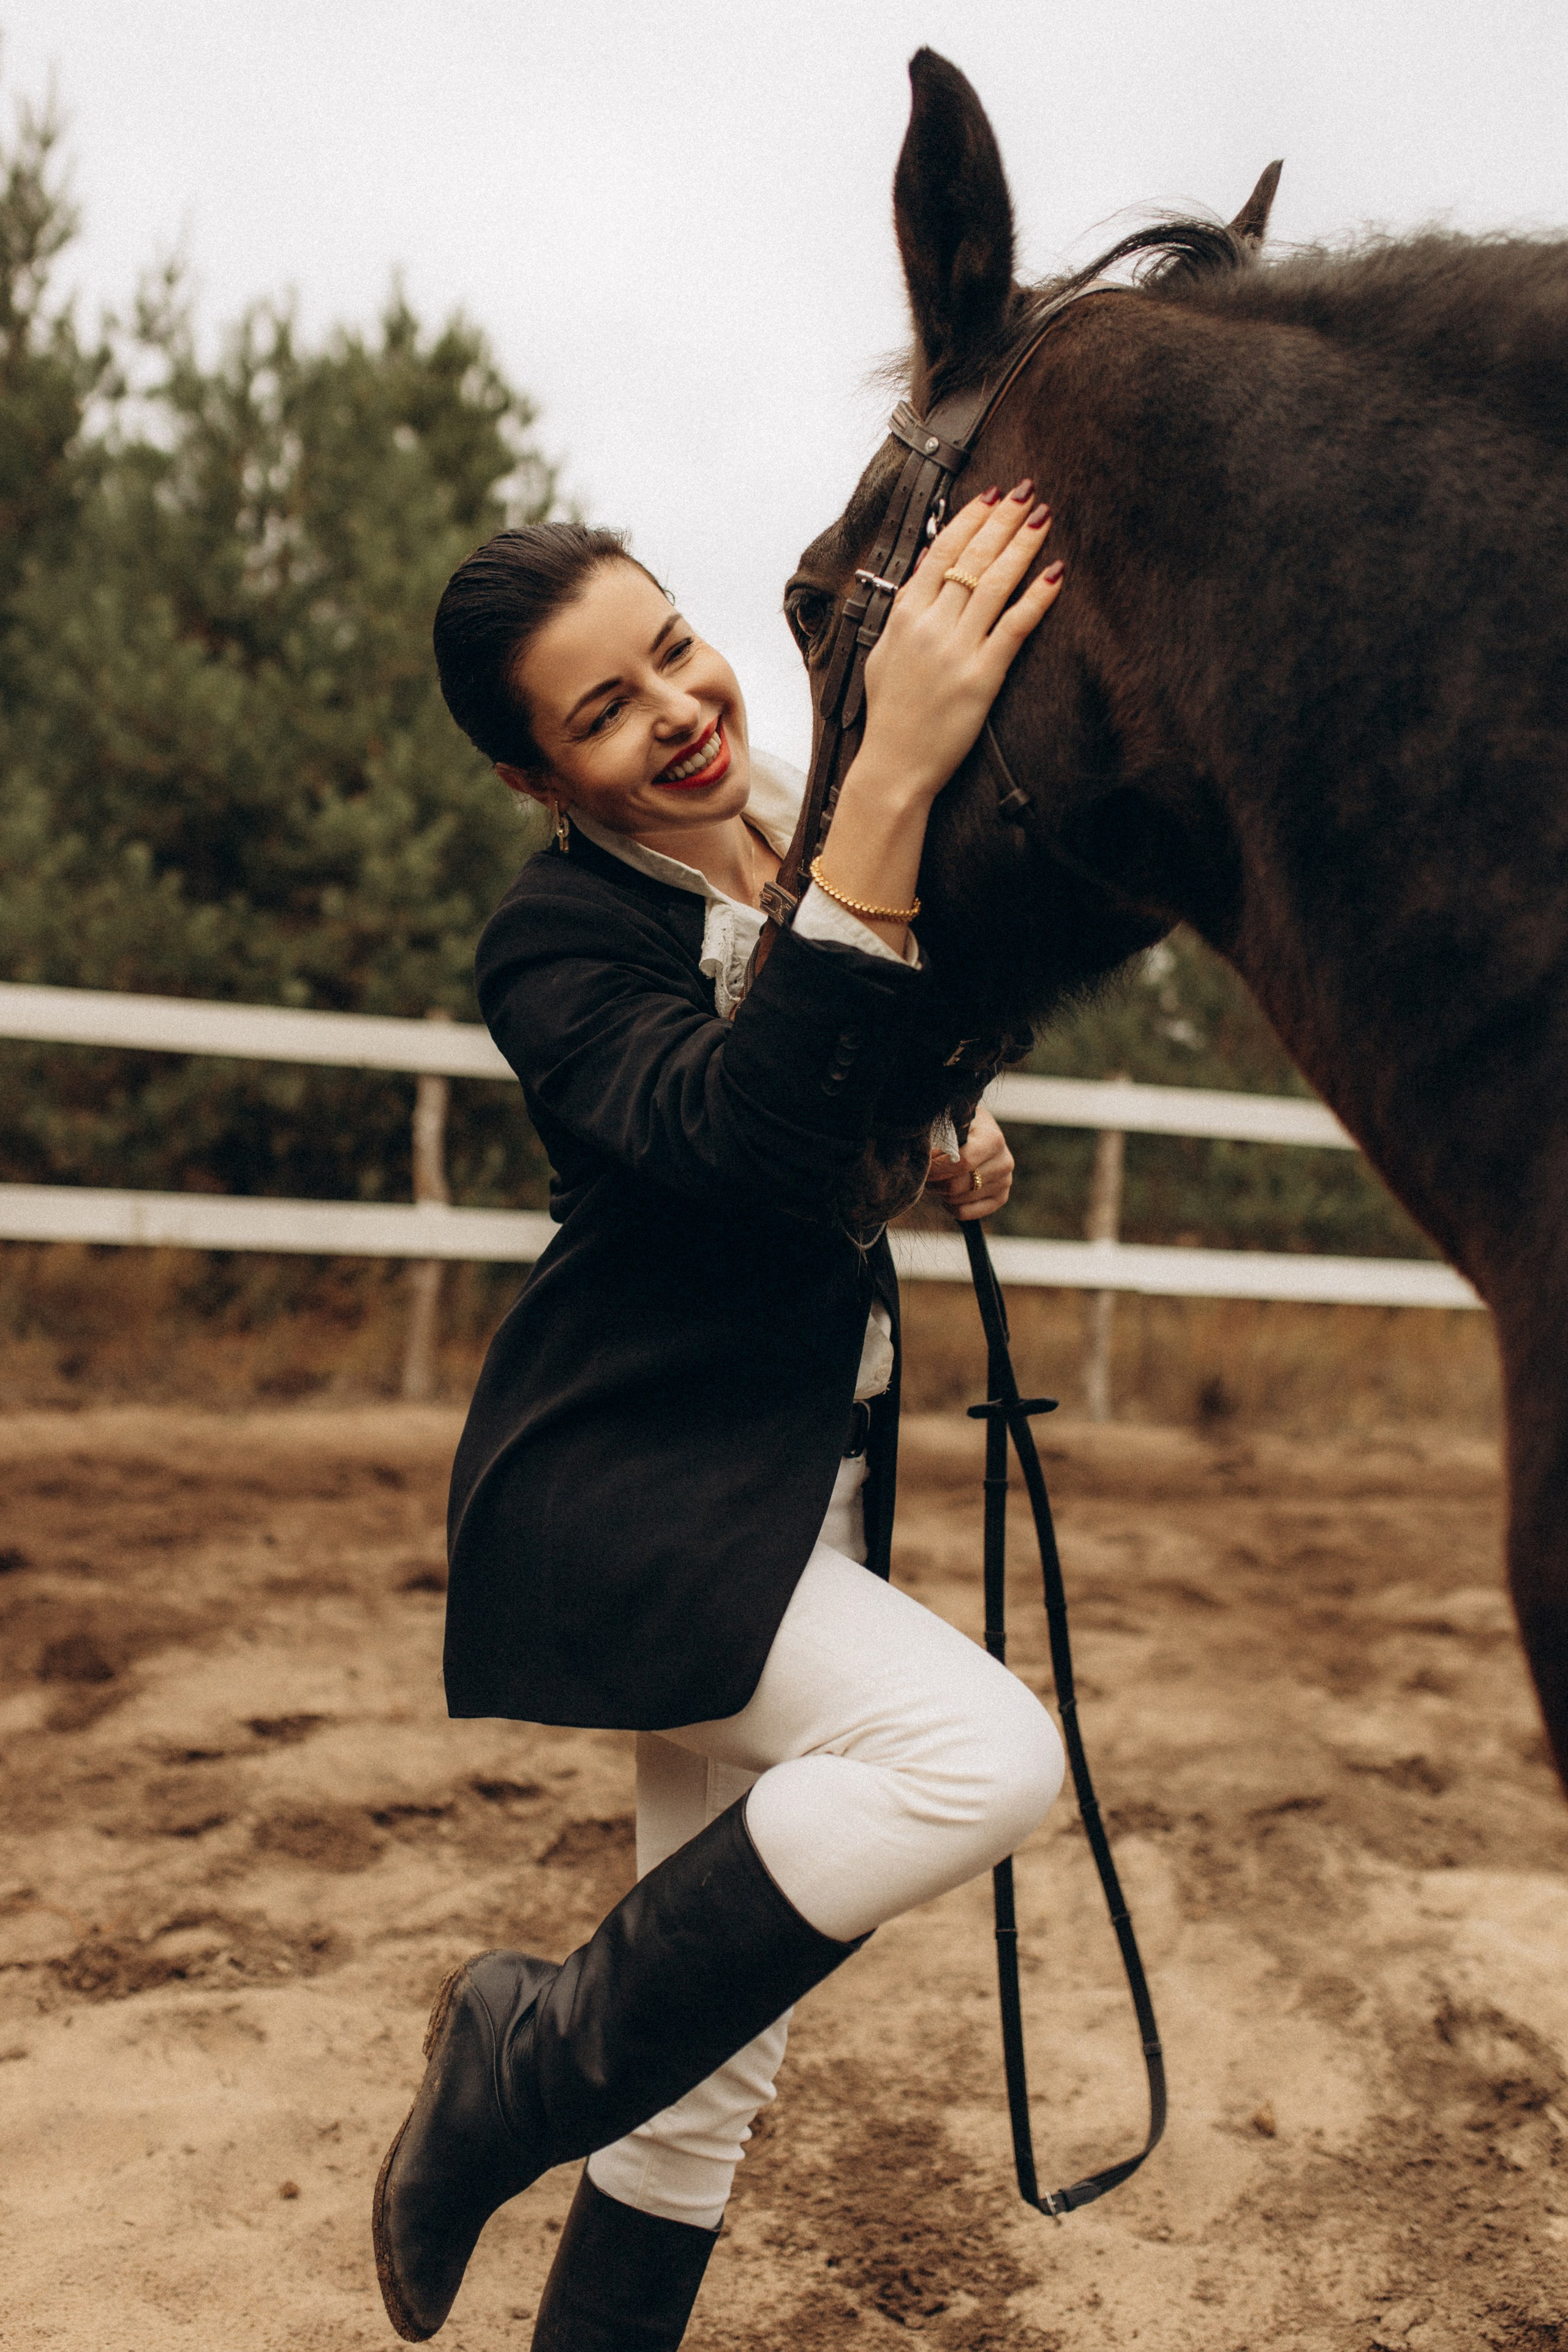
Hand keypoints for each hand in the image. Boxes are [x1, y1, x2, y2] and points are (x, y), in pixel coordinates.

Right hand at [856, 480, 1061, 807]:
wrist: (895, 763)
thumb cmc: (890, 714)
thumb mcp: (883, 654)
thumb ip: (905, 614)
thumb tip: (924, 578)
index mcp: (905, 616)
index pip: (941, 551)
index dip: (970, 519)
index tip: (991, 495)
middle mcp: (931, 625)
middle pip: (972, 557)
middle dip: (1002, 519)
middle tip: (1027, 491)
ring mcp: (957, 649)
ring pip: (995, 583)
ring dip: (1023, 545)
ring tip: (1043, 517)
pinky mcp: (982, 675)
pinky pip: (1015, 626)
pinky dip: (1037, 597)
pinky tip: (1055, 574)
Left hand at [925, 1104, 1014, 1221]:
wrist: (978, 1130)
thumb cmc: (960, 1125)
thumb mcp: (951, 1122)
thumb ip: (941, 1137)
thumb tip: (924, 1155)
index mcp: (993, 1140)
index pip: (961, 1163)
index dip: (936, 1167)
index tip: (923, 1163)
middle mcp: (1004, 1163)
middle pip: (956, 1185)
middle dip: (934, 1181)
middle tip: (925, 1173)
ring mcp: (1004, 1182)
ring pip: (957, 1199)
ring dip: (940, 1191)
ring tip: (937, 1178)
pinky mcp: (1000, 1198)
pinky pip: (965, 1213)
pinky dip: (950, 1206)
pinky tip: (947, 1193)